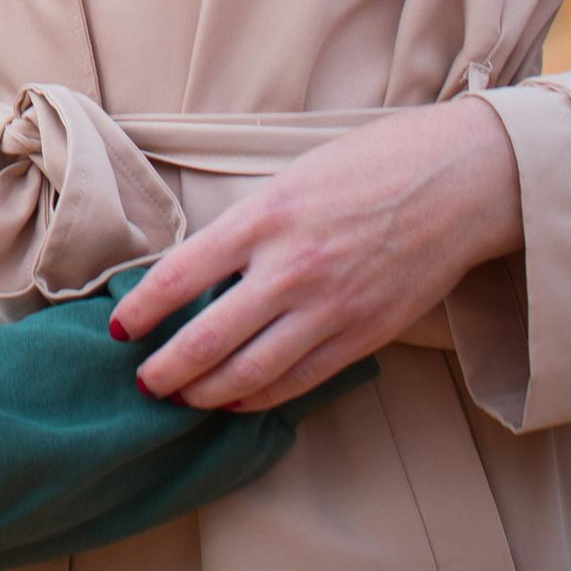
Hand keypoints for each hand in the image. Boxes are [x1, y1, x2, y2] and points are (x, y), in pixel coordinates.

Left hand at [113, 95, 521, 410]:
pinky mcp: (364, 335)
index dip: (140, 310)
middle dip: (165, 369)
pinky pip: (300, 379)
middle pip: (207, 339)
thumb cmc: (362, 169)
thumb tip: (193, 278)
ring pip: (251, 372)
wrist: (452, 183)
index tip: (118, 330)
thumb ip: (241, 232)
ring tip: (180, 398)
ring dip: (206, 393)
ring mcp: (330, 308)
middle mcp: (290, 270)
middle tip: (141, 383)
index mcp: (260, 220)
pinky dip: (261, 397)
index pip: (178, 277)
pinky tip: (236, 401)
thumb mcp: (283, 185)